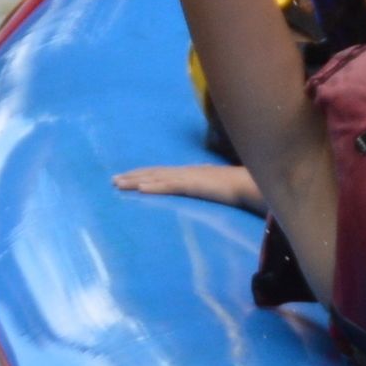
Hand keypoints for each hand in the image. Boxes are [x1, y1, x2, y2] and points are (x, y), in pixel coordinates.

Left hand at [114, 164, 264, 210]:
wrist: (252, 183)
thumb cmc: (239, 187)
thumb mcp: (218, 188)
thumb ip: (208, 189)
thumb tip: (206, 193)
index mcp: (190, 173)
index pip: (162, 173)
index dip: (144, 174)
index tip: (128, 178)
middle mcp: (185, 172)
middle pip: (153, 173)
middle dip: (132, 176)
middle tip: (113, 180)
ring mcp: (188, 177)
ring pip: (155, 178)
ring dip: (135, 181)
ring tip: (118, 184)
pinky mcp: (193, 185)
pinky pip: (169, 187)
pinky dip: (153, 187)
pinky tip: (140, 190)